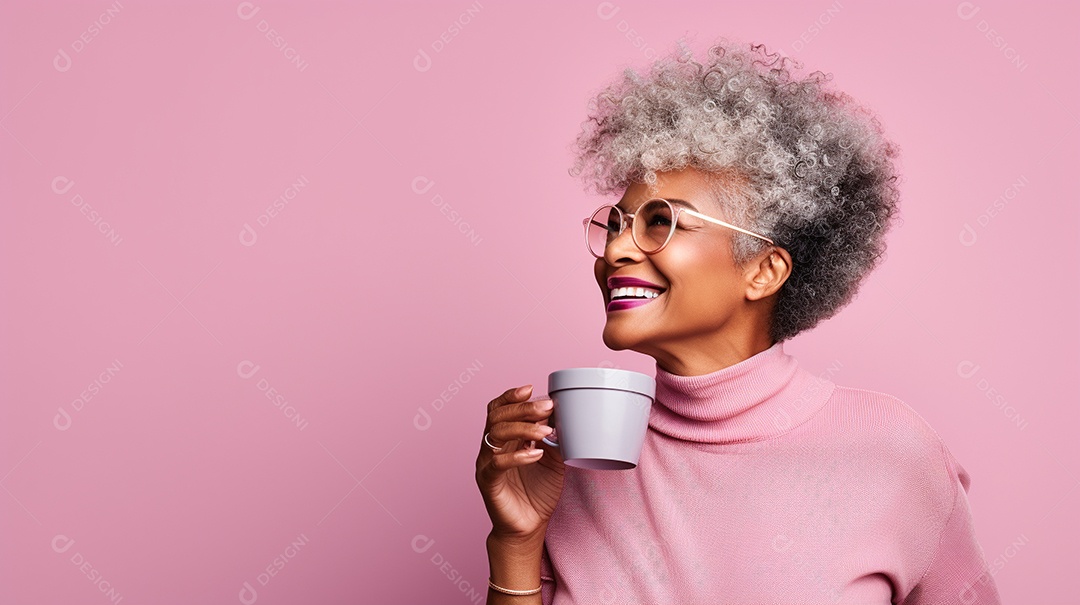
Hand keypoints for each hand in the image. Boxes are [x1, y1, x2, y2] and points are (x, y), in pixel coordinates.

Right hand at [475, 385, 564, 543]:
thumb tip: (563, 415)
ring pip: (496, 435)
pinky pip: (497, 463)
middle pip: (498, 416)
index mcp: (504, 438)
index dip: (511, 396)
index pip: (499, 408)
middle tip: (547, 407)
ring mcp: (487, 464)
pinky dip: (517, 456)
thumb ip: (555, 438)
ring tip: (545, 431)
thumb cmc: (538, 492)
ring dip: (522, 428)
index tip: (531, 389)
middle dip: (523, 409)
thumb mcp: (554, 460)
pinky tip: (535, 454)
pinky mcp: (488, 483)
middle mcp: (491, 447)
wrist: (528, 527)